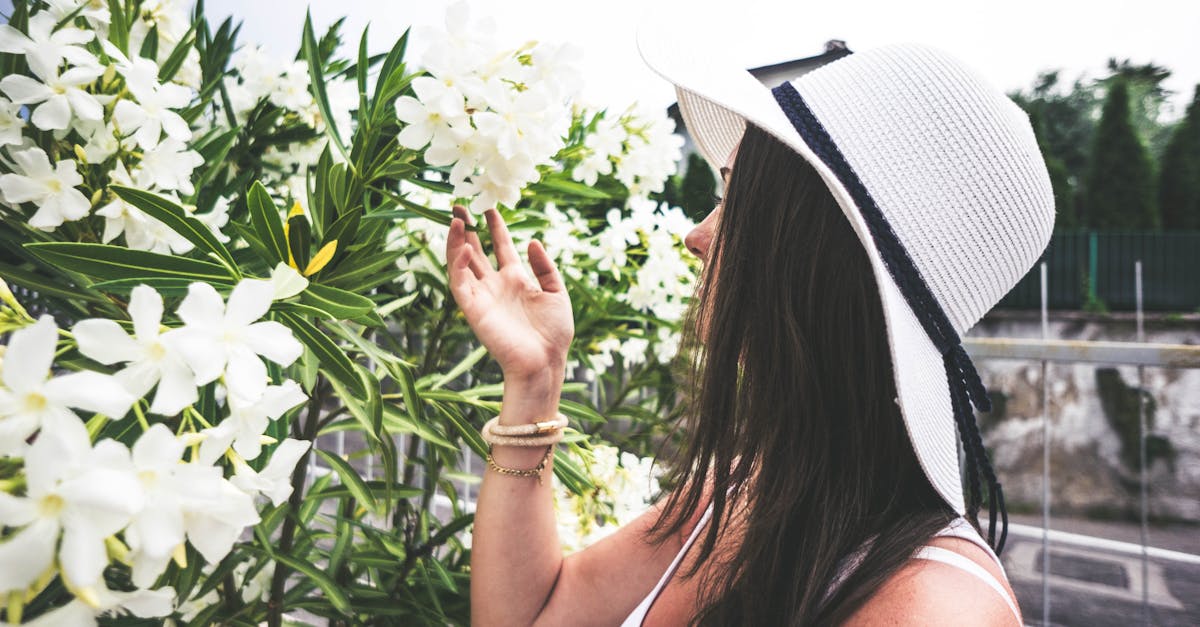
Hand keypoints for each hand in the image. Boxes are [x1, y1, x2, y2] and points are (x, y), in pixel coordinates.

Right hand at [445, 205, 573, 384]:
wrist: (544, 361)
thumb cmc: (554, 333)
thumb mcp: (557, 293)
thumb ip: (545, 267)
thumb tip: (532, 241)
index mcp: (516, 280)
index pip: (501, 247)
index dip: (495, 227)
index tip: (490, 207)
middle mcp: (496, 285)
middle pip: (475, 251)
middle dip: (467, 228)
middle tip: (459, 205)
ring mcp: (483, 296)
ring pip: (462, 263)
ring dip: (456, 241)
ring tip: (455, 218)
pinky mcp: (473, 308)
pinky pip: (459, 282)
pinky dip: (458, 263)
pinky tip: (463, 246)